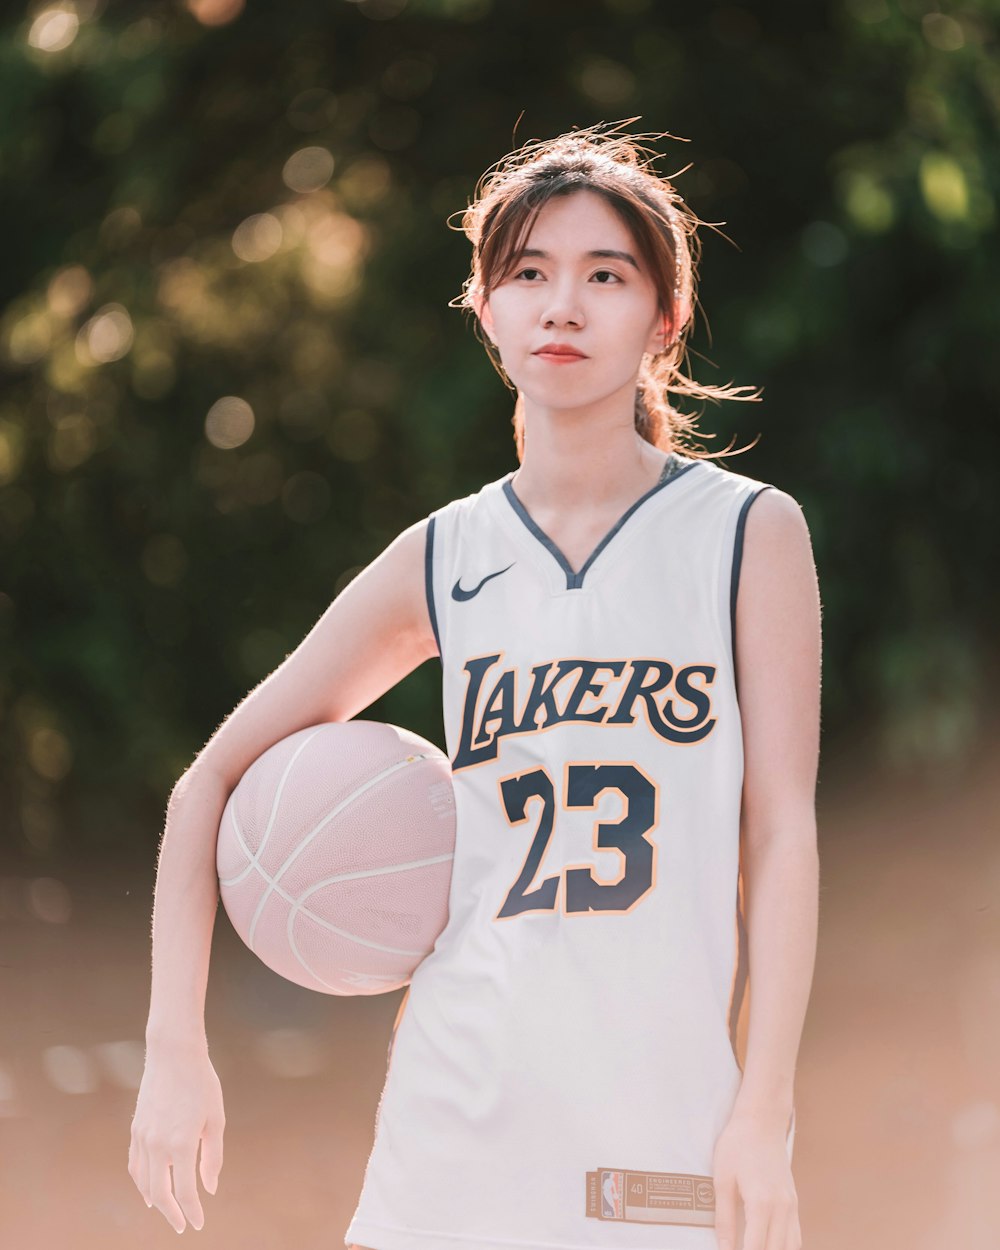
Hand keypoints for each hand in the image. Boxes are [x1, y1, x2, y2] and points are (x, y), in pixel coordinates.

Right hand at [128, 1040, 225, 1233]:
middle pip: (159, 1193)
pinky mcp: (135, 1129)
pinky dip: (140, 1181)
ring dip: (154, 1200)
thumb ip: (212, 1157)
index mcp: (181, 1145)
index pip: (184, 1192)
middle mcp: (157, 1146)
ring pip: (143, 1182)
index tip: (197, 1223)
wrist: (173, 1054)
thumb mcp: (216, 1119)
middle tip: (182, 1225)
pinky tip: (148, 1186)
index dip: (191, 1211)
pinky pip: (135, 1164)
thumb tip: (210, 1188)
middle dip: (171, 1213)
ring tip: (166, 1209)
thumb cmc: (201, 1084)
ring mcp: (142, 1138)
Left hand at [712, 1112, 800, 1249]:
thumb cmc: (737, 1145)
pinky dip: (785, 1247)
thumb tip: (724, 1249)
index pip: (755, 1249)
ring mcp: (792, 1206)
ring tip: (754, 1247)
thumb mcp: (722, 1180)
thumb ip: (725, 1219)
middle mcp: (782, 1209)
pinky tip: (770, 1245)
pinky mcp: (794, 1202)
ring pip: (791, 1248)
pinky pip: (795, 1236)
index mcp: (761, 1204)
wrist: (761, 1120)